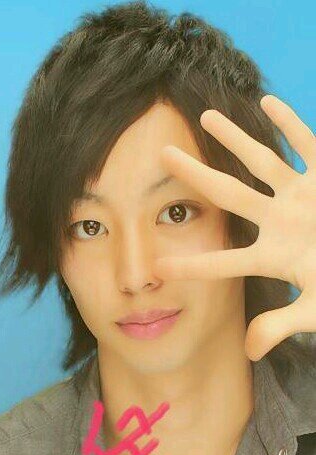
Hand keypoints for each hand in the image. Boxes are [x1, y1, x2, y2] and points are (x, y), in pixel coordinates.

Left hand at [154, 95, 315, 360]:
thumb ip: (281, 325)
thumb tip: (247, 351)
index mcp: (272, 254)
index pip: (223, 261)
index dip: (192, 265)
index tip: (156, 268)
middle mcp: (279, 220)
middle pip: (228, 195)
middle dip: (195, 176)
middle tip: (162, 156)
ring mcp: (302, 196)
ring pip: (262, 162)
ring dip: (235, 138)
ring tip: (205, 117)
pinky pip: (307, 145)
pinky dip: (291, 125)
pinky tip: (267, 101)